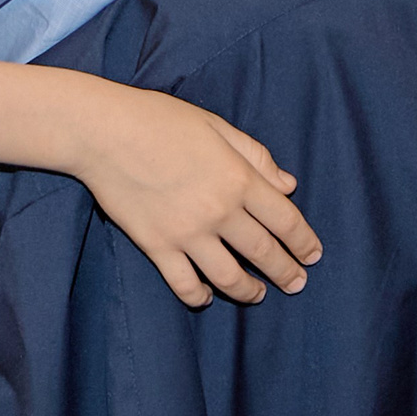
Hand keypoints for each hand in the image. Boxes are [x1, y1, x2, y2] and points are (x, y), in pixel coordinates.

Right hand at [67, 87, 320, 307]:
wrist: (103, 131)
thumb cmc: (160, 119)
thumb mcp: (216, 126)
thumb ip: (255, 156)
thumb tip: (288, 185)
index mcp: (238, 177)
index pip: (285, 219)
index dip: (304, 241)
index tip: (313, 255)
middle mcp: (218, 210)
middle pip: (264, 252)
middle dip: (286, 272)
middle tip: (297, 284)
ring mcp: (187, 233)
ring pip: (229, 277)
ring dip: (249, 291)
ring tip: (257, 294)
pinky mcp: (157, 247)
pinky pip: (185, 284)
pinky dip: (199, 296)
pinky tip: (207, 296)